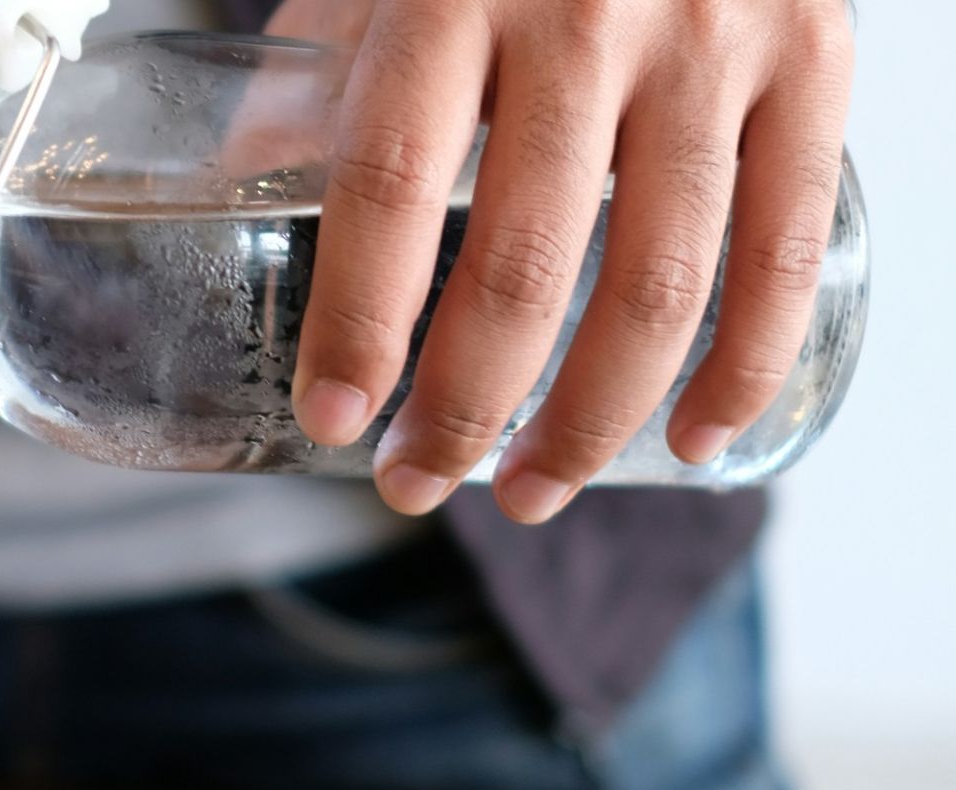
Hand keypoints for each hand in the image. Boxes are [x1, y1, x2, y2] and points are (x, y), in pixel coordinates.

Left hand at [269, 0, 852, 520]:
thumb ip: (317, 76)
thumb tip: (228, 193)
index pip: (391, 183)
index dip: (360, 319)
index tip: (335, 419)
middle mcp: (588, 12)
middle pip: (522, 263)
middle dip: (462, 407)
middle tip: (415, 482)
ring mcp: (712, 38)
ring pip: (656, 283)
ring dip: (586, 421)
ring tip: (526, 491)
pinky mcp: (812, 56)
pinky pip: (780, 247)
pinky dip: (740, 366)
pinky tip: (689, 441)